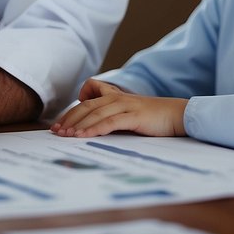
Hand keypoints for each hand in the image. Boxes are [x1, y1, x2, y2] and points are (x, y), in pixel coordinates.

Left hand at [50, 78, 188, 137]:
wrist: (177, 115)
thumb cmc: (152, 118)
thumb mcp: (128, 116)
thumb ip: (111, 119)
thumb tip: (93, 131)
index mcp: (113, 96)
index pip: (84, 102)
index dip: (70, 113)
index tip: (58, 126)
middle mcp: (115, 98)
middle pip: (85, 107)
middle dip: (68, 120)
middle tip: (55, 132)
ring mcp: (124, 105)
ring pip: (94, 114)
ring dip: (77, 125)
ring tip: (65, 136)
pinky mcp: (133, 115)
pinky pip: (109, 122)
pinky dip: (94, 129)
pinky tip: (84, 136)